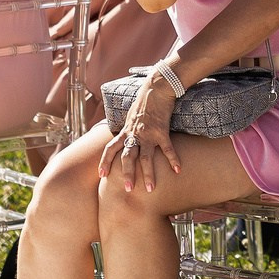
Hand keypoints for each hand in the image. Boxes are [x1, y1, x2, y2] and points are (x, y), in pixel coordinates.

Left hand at [98, 72, 180, 192]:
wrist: (156, 88)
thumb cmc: (144, 101)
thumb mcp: (130, 115)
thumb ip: (128, 128)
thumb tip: (125, 136)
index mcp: (125, 131)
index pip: (110, 148)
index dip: (105, 162)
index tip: (101, 175)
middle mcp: (134, 134)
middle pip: (127, 157)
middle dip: (126, 174)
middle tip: (127, 190)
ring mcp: (148, 134)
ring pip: (145, 158)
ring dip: (148, 174)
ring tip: (151, 188)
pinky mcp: (162, 131)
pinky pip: (167, 149)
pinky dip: (173, 160)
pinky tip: (177, 170)